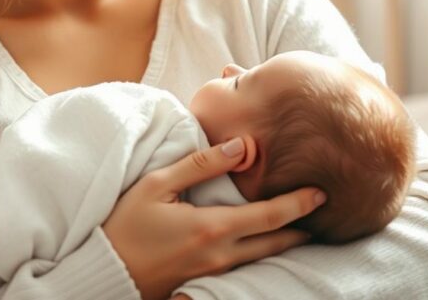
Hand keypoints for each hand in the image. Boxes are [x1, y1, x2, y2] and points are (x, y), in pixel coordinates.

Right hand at [102, 138, 324, 299]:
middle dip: (303, 227)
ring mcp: (213, 273)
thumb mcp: (156, 185)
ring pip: (262, 258)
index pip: (269, 216)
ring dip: (285, 242)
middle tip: (323, 210)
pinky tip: (266, 243)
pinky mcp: (203, 282)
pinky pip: (244, 268)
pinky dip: (262, 254)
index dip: (299, 204)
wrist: (103, 271)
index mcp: (212, 227)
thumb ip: (199, 165)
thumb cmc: (125, 224)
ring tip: (304, 226)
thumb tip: (239, 145)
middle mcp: (220, 255)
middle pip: (275, 242)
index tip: (321, 192)